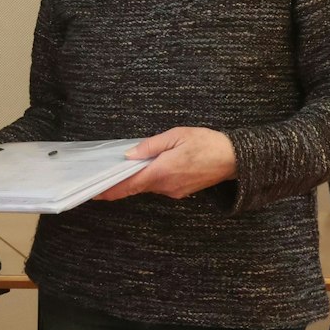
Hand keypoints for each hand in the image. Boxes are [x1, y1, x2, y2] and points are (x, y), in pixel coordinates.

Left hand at [95, 127, 236, 200]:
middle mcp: (166, 186)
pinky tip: (148, 167)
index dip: (110, 190)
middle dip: (120, 182)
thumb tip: (129, 154)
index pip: (129, 185)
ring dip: (137, 178)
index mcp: (161, 172)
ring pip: (148, 185)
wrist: (235, 159)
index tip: (94, 192)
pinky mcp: (181, 191)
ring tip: (123, 167)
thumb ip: (150, 146)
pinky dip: (150, 177)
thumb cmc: (207, 144)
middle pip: (136, 186)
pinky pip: (159, 185)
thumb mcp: (176, 136)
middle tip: (102, 176)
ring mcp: (174, 191)